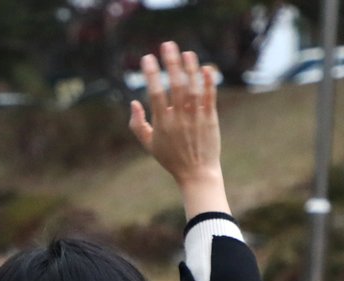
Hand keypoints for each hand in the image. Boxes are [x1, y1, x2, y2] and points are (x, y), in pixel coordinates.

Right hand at [129, 41, 227, 217]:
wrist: (197, 173)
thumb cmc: (171, 158)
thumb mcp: (148, 144)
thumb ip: (137, 124)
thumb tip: (133, 102)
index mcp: (162, 123)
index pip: (155, 93)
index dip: (151, 74)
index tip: (147, 57)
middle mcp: (179, 118)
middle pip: (176, 85)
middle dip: (171, 63)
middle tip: (168, 45)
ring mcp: (196, 117)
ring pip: (194, 88)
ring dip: (191, 68)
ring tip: (187, 52)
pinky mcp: (210, 119)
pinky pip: (209, 97)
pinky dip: (208, 82)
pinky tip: (206, 68)